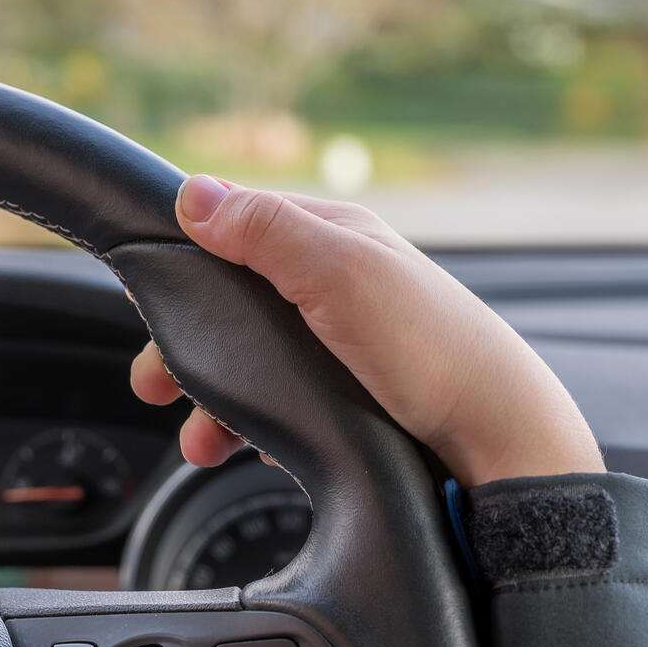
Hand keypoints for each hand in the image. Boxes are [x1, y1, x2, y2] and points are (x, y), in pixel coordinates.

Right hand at [130, 176, 604, 485]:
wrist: (500, 442)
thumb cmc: (430, 348)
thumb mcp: (340, 273)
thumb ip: (266, 232)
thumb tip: (194, 194)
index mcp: (332, 237)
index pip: (238, 224)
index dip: (186, 256)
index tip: (147, 297)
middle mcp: (335, 283)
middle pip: (234, 302)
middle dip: (188, 346)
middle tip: (154, 386)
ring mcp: (343, 341)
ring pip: (253, 360)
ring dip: (215, 399)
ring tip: (201, 443)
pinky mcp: (352, 394)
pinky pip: (282, 403)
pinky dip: (254, 428)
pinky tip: (252, 451)